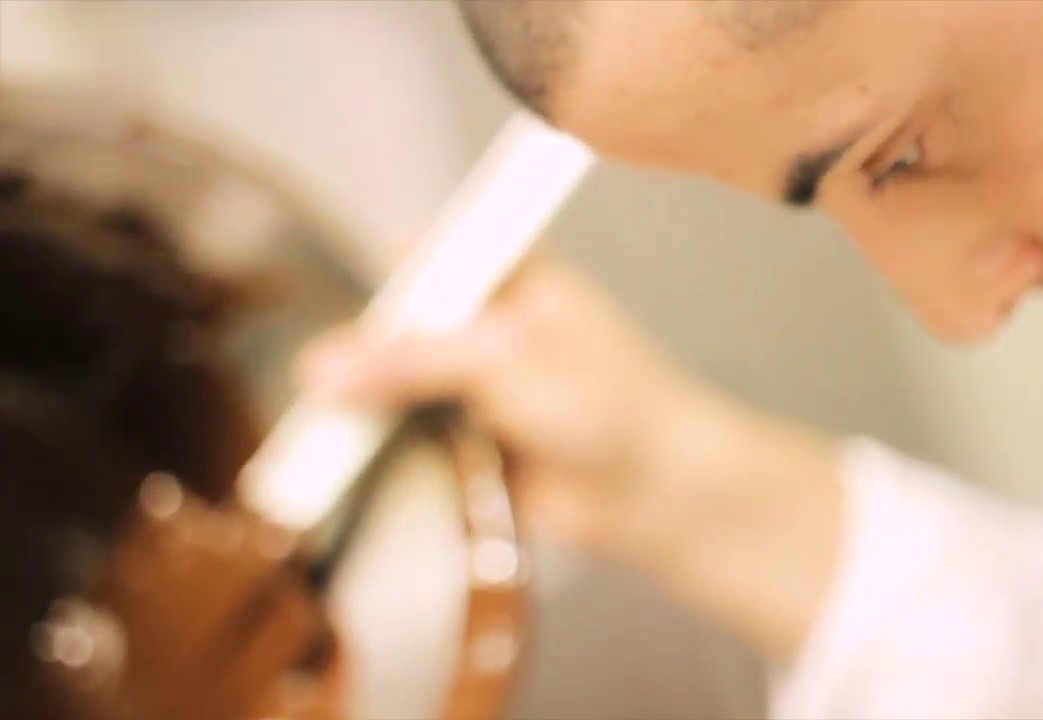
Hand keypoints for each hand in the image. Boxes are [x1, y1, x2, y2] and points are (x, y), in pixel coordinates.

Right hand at [296, 254, 844, 658]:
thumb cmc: (606, 403)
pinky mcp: (468, 440)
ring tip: (326, 426)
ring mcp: (477, 384)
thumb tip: (318, 368)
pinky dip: (385, 448)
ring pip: (398, 384)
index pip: (428, 256)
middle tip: (319, 383)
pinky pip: (409, 436)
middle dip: (363, 354)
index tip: (347, 319)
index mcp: (512, 273)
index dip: (385, 283)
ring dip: (369, 407)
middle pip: (401, 324)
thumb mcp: (505, 361)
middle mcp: (489, 322)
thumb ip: (412, 360)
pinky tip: (352, 461)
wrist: (655, 491)